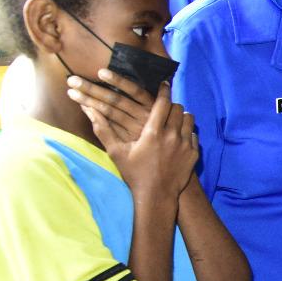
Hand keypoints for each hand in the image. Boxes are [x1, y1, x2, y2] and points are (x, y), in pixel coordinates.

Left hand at [67, 69, 154, 142]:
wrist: (163, 156)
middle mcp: (145, 116)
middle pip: (117, 100)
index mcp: (153, 105)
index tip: (100, 72)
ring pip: (109, 112)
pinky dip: (94, 116)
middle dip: (93, 89)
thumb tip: (130, 80)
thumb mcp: (158, 110)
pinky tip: (83, 108)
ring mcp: (135, 129)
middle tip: (72, 80)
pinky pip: (108, 127)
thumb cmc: (158, 127)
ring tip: (72, 92)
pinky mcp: (127, 140)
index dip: (118, 81)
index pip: (134, 90)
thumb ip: (145, 97)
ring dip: (89, 101)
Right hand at [80, 82, 195, 201]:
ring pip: (189, 119)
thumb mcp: (115, 152)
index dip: (163, 91)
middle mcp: (173, 136)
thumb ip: (102, 129)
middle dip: (171, 105)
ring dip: (181, 117)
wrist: (156, 196)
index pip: (163, 103)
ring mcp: (186, 145)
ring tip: (172, 119)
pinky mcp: (194, 154)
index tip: (163, 84)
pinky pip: (194, 135)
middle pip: (178, 108)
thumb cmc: (133, 174)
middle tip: (165, 105)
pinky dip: (187, 132)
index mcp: (153, 132)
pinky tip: (179, 136)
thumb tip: (87, 109)